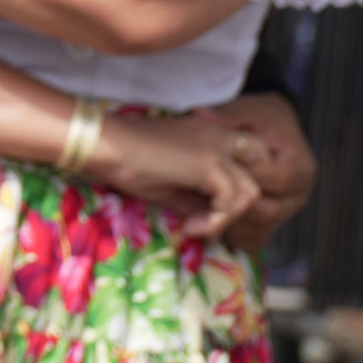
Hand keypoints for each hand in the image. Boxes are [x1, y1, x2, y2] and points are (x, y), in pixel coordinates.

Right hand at [84, 109, 261, 239]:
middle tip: (208, 223)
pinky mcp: (210, 164)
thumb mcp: (168, 183)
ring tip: (196, 228)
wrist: (106, 145)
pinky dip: (214, 222)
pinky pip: (230, 202)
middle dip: (238, 207)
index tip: (209, 209)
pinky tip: (190, 228)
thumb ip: (194, 197)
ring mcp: (218, 149)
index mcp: (210, 135)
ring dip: (227, 218)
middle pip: (255, 178)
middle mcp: (220, 136)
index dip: (239, 188)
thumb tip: (206, 220)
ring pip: (250, 192)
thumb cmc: (126, 160)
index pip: (250, 160)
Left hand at [197, 94, 314, 247]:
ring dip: (226, 224)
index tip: (207, 172)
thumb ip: (225, 118)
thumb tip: (200, 115)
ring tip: (195, 213)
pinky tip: (207, 222)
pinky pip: (254, 238)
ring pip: (258, 229)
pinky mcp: (274, 222)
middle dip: (229, 207)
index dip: (238, 178)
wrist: (269, 131)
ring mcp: (288, 210)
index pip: (270, 180)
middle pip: (265, 211)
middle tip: (193, 199)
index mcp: (298, 165)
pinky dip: (230, 234)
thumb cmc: (256, 120)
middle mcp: (299, 192)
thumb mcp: (242, 112)